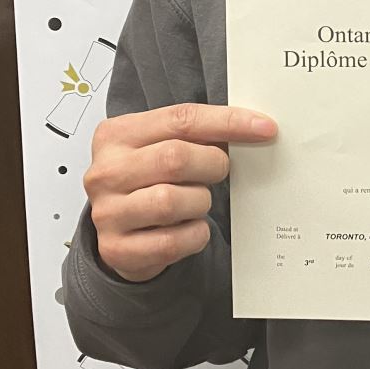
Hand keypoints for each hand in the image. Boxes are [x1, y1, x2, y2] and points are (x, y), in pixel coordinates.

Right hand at [84, 103, 277, 282]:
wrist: (119, 231)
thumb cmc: (149, 180)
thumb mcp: (162, 145)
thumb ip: (197, 133)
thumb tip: (253, 127)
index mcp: (117, 134)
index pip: (180, 119)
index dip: (227, 121)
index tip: (263, 128)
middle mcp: (106, 172)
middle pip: (174, 158)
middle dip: (212, 165)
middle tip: (219, 170)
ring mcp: (107, 212)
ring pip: (171, 201)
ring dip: (200, 201)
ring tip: (196, 201)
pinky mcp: (117, 249)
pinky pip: (171, 241)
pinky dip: (194, 234)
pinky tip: (191, 227)